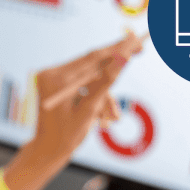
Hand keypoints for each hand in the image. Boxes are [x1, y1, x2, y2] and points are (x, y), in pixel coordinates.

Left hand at [33, 31, 143, 157]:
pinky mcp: (58, 84)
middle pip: (91, 62)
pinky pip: (84, 84)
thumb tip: (124, 57)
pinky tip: (102, 117)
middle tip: (141, 49)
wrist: (48, 151)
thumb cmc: (66, 135)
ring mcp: (53, 78)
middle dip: (115, 66)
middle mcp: (51, 73)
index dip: (117, 47)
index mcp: (56, 77)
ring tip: (111, 118)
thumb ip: (106, 81)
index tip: (135, 38)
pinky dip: (96, 97)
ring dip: (104, 95)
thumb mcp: (90, 108)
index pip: (92, 57)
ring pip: (91, 77)